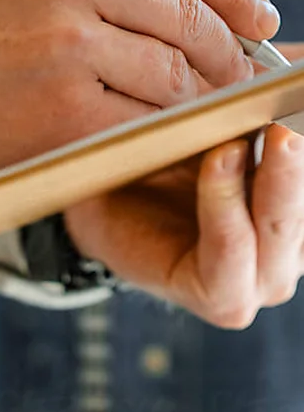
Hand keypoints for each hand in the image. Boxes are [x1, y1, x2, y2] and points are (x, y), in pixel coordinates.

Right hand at [0, 0, 280, 179]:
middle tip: (240, 74)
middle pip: (187, 16)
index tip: (257, 16)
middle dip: (226, 52)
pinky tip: (164, 137)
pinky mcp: (64, 110)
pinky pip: (144, 120)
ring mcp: (70, 44)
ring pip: (174, 72)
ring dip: (198, 96)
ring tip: (201, 110)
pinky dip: (164, 131)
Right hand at [64, 123, 303, 328]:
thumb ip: (170, 170)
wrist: (130, 214)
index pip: (230, 250)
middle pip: (282, 229)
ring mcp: (292, 257)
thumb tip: (213, 135)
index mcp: (215, 294)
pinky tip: (294, 124)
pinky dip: (300, 162)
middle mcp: (263, 283)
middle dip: (282, 177)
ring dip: (296, 165)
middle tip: (279, 130)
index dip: (225, 201)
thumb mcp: (134, 194)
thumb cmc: (125, 209)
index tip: (222, 152)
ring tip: (288, 117)